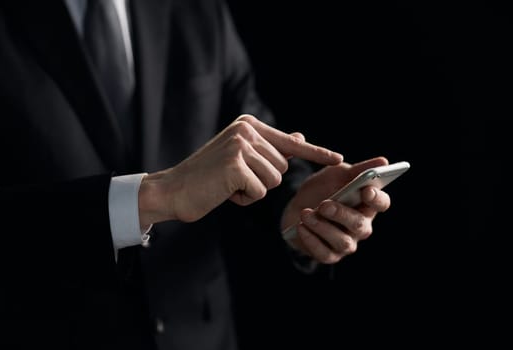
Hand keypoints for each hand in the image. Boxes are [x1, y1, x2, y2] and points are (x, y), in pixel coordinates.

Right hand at [138, 114, 342, 226]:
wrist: (172, 190)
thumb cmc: (207, 177)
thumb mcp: (240, 158)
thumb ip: (269, 148)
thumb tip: (298, 138)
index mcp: (248, 125)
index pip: (291, 143)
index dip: (317, 153)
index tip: (339, 159)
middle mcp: (246, 130)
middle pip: (282, 167)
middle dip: (262, 180)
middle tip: (233, 179)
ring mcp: (241, 146)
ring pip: (274, 180)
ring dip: (254, 190)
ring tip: (228, 184)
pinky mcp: (236, 165)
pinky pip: (260, 191)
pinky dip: (245, 199)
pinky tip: (225, 192)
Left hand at [281, 156, 390, 263]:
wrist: (297, 205)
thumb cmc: (323, 188)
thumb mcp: (337, 174)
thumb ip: (358, 169)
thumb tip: (383, 160)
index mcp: (367, 204)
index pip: (382, 203)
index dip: (376, 198)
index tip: (366, 190)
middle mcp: (361, 226)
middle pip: (360, 225)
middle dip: (342, 214)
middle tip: (324, 204)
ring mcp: (346, 243)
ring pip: (342, 242)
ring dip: (322, 227)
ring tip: (305, 213)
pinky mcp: (329, 255)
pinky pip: (324, 253)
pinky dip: (311, 240)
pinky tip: (300, 227)